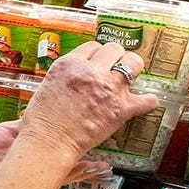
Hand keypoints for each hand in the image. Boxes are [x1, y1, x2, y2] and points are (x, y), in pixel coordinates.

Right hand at [20, 41, 162, 159]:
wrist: (48, 142)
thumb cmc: (41, 120)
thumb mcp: (47, 85)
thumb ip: (66, 75)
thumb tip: (77, 74)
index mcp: (70, 64)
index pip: (93, 46)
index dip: (96, 55)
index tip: (98, 62)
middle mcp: (91, 71)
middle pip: (115, 49)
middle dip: (115, 58)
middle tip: (114, 68)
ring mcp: (108, 88)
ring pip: (133, 63)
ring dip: (133, 69)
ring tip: (130, 78)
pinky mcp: (121, 108)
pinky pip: (147, 100)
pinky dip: (148, 101)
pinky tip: (144, 102)